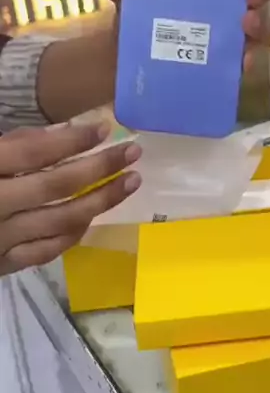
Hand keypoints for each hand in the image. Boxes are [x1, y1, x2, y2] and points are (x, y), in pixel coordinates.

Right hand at [0, 124, 141, 275]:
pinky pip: (45, 252)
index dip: (70, 139)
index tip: (103, 127)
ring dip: (101, 201)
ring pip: (59, 222)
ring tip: (131, 181)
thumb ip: (11, 142)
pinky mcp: (0, 266)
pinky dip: (73, 233)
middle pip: (55, 186)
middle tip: (133, 151)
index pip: (31, 153)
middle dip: (100, 167)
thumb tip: (61, 129)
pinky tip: (93, 216)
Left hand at [100, 0, 269, 71]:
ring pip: (262, 23)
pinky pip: (248, 58)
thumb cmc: (138, 15)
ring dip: (260, 21)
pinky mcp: (229, 61)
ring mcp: (233, 33)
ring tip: (245, 22)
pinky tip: (242, 60)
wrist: (127, 60)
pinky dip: (248, 57)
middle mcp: (229, 1)